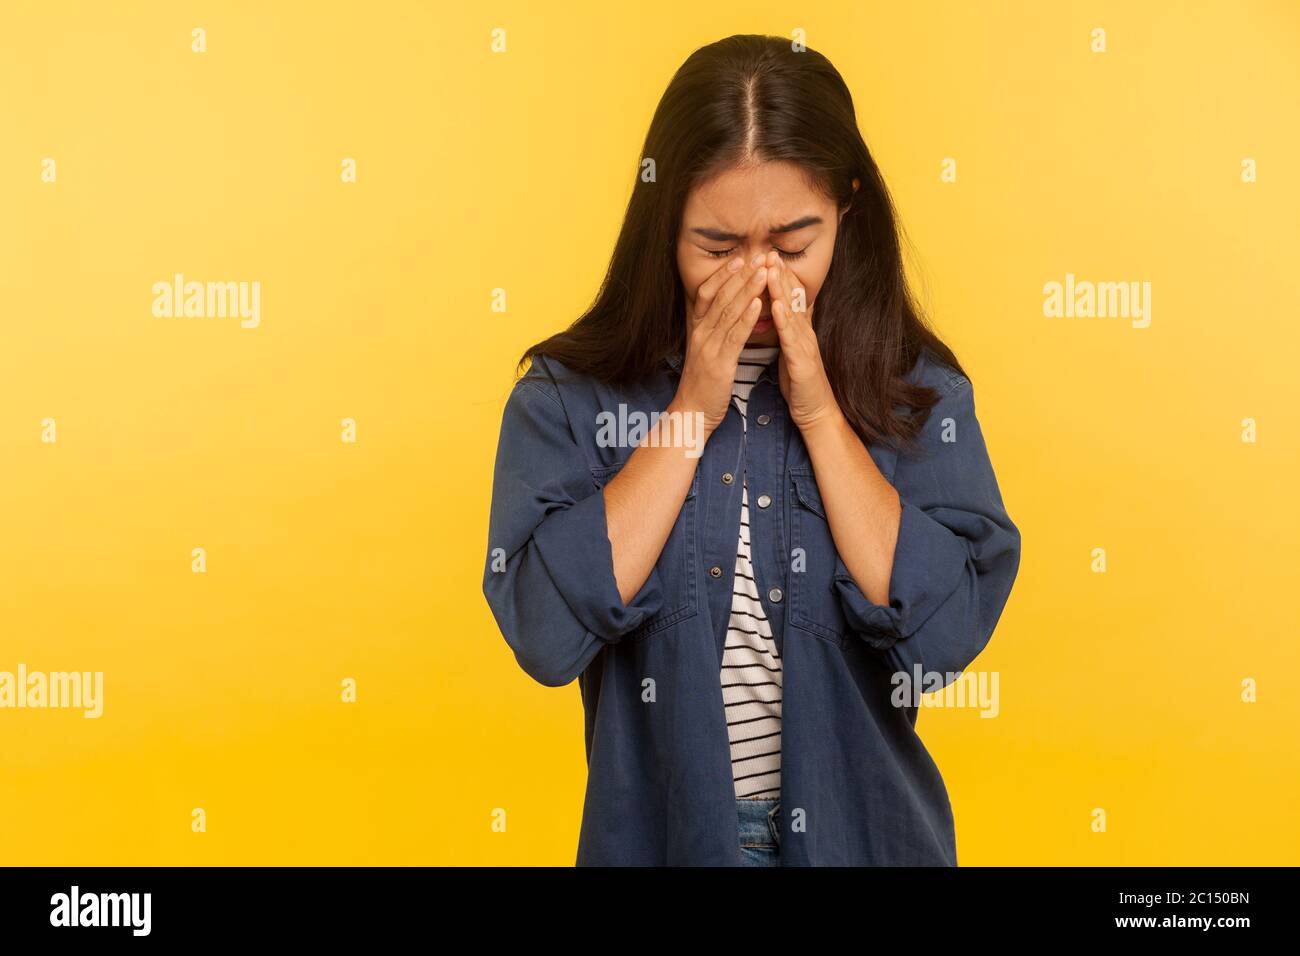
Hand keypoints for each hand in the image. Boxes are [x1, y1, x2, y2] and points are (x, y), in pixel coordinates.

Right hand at [672, 252, 768, 434]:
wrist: (691, 413)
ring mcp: (708, 347)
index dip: (722, 275)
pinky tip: (757, 304)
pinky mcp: (719, 363)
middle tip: (757, 257)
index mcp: (697, 329)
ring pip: (728, 311)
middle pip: (719, 296)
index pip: (706, 293)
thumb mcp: (704, 352)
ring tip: (763, 272)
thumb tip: (721, 315)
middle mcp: (700, 333)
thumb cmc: (702, 384)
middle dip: (740, 275)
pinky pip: (734, 335)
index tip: (739, 259)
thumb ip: (712, 332)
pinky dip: (746, 318)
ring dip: (747, 290)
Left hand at [765, 250, 841, 431]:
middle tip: (770, 251)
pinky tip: (777, 306)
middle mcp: (804, 333)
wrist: (815, 411)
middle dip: (781, 274)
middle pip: (793, 299)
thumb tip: (778, 311)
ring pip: (793, 313)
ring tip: (771, 270)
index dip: (779, 277)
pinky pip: (792, 340)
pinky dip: (785, 322)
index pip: (789, 298)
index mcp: (798, 331)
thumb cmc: (799, 382)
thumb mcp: (791, 350)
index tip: (768, 256)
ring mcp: (805, 347)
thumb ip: (787, 330)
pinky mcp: (803, 363)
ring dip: (782, 290)